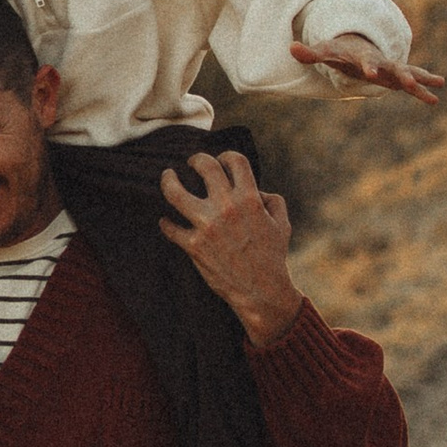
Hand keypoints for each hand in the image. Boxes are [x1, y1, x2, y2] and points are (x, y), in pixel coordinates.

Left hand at [157, 148, 303, 345]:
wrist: (261, 291)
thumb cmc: (273, 257)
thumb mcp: (282, 224)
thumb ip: (272, 200)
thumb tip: (256, 190)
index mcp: (250, 199)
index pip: (234, 160)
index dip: (225, 156)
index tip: (220, 160)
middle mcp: (227, 207)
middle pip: (203, 166)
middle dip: (196, 160)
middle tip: (191, 163)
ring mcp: (207, 226)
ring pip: (175, 193)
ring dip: (168, 181)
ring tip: (167, 177)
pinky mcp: (194, 246)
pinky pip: (170, 228)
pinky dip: (166, 224)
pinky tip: (165, 221)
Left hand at [295, 30, 444, 104]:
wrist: (357, 45)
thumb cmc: (339, 52)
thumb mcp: (325, 52)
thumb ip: (310, 53)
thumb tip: (291, 47)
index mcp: (363, 57)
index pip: (365, 62)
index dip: (367, 67)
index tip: (371, 74)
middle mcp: (381, 61)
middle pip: (393, 68)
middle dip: (402, 75)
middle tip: (411, 83)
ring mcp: (391, 68)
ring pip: (409, 73)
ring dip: (421, 79)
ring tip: (440, 83)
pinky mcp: (397, 76)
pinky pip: (414, 84)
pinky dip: (424, 90)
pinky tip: (436, 99)